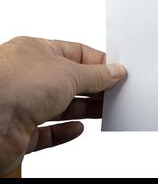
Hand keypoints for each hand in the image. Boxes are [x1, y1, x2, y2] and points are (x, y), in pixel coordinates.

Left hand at [0, 37, 125, 176]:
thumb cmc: (13, 84)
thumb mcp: (69, 72)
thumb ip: (96, 74)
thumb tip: (115, 72)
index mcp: (35, 51)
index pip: (75, 53)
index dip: (98, 62)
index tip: (117, 71)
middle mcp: (28, 76)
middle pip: (70, 80)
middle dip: (94, 87)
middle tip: (117, 91)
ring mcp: (22, 105)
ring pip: (61, 106)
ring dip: (84, 109)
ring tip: (107, 109)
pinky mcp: (20, 132)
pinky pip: (47, 132)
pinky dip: (64, 131)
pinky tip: (78, 128)